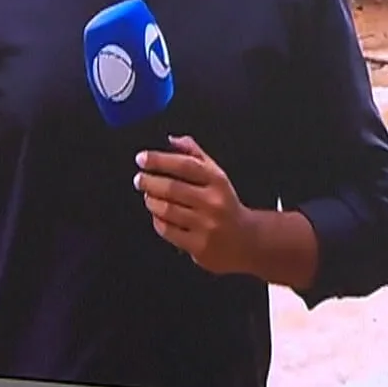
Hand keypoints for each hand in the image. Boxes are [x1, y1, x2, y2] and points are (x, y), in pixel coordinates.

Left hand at [133, 136, 255, 274]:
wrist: (247, 240)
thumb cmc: (225, 204)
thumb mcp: (216, 176)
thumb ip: (195, 155)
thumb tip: (172, 140)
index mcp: (218, 181)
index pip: (185, 165)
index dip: (160, 160)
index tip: (142, 158)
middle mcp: (214, 202)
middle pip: (172, 188)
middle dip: (149, 182)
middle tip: (140, 179)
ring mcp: (207, 225)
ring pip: (167, 210)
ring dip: (151, 201)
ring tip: (149, 196)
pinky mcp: (199, 246)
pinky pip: (168, 230)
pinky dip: (158, 220)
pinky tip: (158, 215)